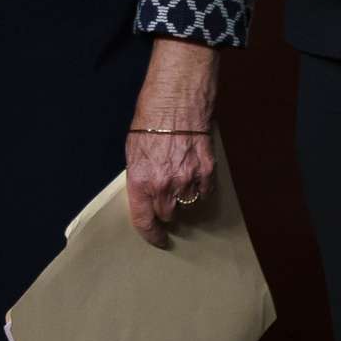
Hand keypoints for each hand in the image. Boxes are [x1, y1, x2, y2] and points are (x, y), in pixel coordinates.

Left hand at [124, 37, 220, 246]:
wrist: (177, 101)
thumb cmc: (149, 121)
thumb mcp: (132, 150)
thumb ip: (139, 176)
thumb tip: (145, 193)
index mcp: (141, 179)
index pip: (144, 220)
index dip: (151, 234)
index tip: (157, 239)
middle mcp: (165, 185)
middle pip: (167, 215)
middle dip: (165, 210)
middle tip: (163, 199)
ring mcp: (189, 180)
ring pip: (188, 205)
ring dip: (183, 198)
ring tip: (178, 180)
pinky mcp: (208, 173)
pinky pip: (204, 193)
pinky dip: (199, 189)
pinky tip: (193, 174)